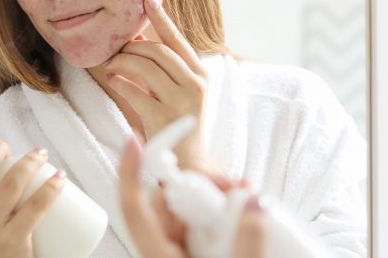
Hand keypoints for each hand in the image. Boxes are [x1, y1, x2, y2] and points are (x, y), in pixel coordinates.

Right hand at [0, 141, 66, 257]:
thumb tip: (10, 177)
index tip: (5, 148)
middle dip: (14, 155)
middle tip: (36, 154)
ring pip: (13, 185)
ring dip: (33, 164)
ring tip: (49, 162)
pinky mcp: (13, 243)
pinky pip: (35, 208)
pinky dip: (50, 189)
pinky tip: (60, 179)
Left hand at [105, 0, 214, 171]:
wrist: (189, 162)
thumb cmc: (179, 124)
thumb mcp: (178, 91)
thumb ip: (164, 67)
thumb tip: (138, 38)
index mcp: (200, 74)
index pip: (177, 40)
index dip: (161, 18)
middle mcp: (195, 84)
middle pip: (158, 51)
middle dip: (132, 47)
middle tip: (115, 50)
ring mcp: (181, 102)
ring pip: (146, 67)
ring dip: (123, 62)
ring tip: (111, 66)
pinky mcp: (163, 118)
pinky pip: (134, 91)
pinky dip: (120, 82)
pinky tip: (113, 80)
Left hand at [118, 137, 267, 257]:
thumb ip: (250, 242)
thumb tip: (257, 203)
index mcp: (159, 257)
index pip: (135, 207)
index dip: (130, 172)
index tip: (136, 141)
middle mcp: (161, 253)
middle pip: (164, 205)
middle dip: (193, 185)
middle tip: (229, 184)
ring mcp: (174, 254)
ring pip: (182, 215)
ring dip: (208, 200)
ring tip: (241, 198)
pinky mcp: (191, 256)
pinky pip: (195, 228)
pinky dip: (214, 216)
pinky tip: (239, 215)